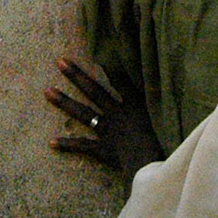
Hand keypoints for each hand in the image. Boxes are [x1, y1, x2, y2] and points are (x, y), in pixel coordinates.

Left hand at [46, 58, 161, 183]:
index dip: (110, 65)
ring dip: (64, 102)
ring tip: (47, 91)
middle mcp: (116, 114)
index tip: (97, 50)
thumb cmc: (165, 144)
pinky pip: (83, 146)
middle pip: (94, 91)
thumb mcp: (168, 118)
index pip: (121, 80)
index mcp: (134, 105)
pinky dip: (67, 145)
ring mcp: (107, 131)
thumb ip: (165, 102)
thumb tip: (171, 85)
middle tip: (59, 61)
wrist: (150, 166)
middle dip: (77, 76)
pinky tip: (51, 142)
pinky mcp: (102, 150)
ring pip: (82, 113)